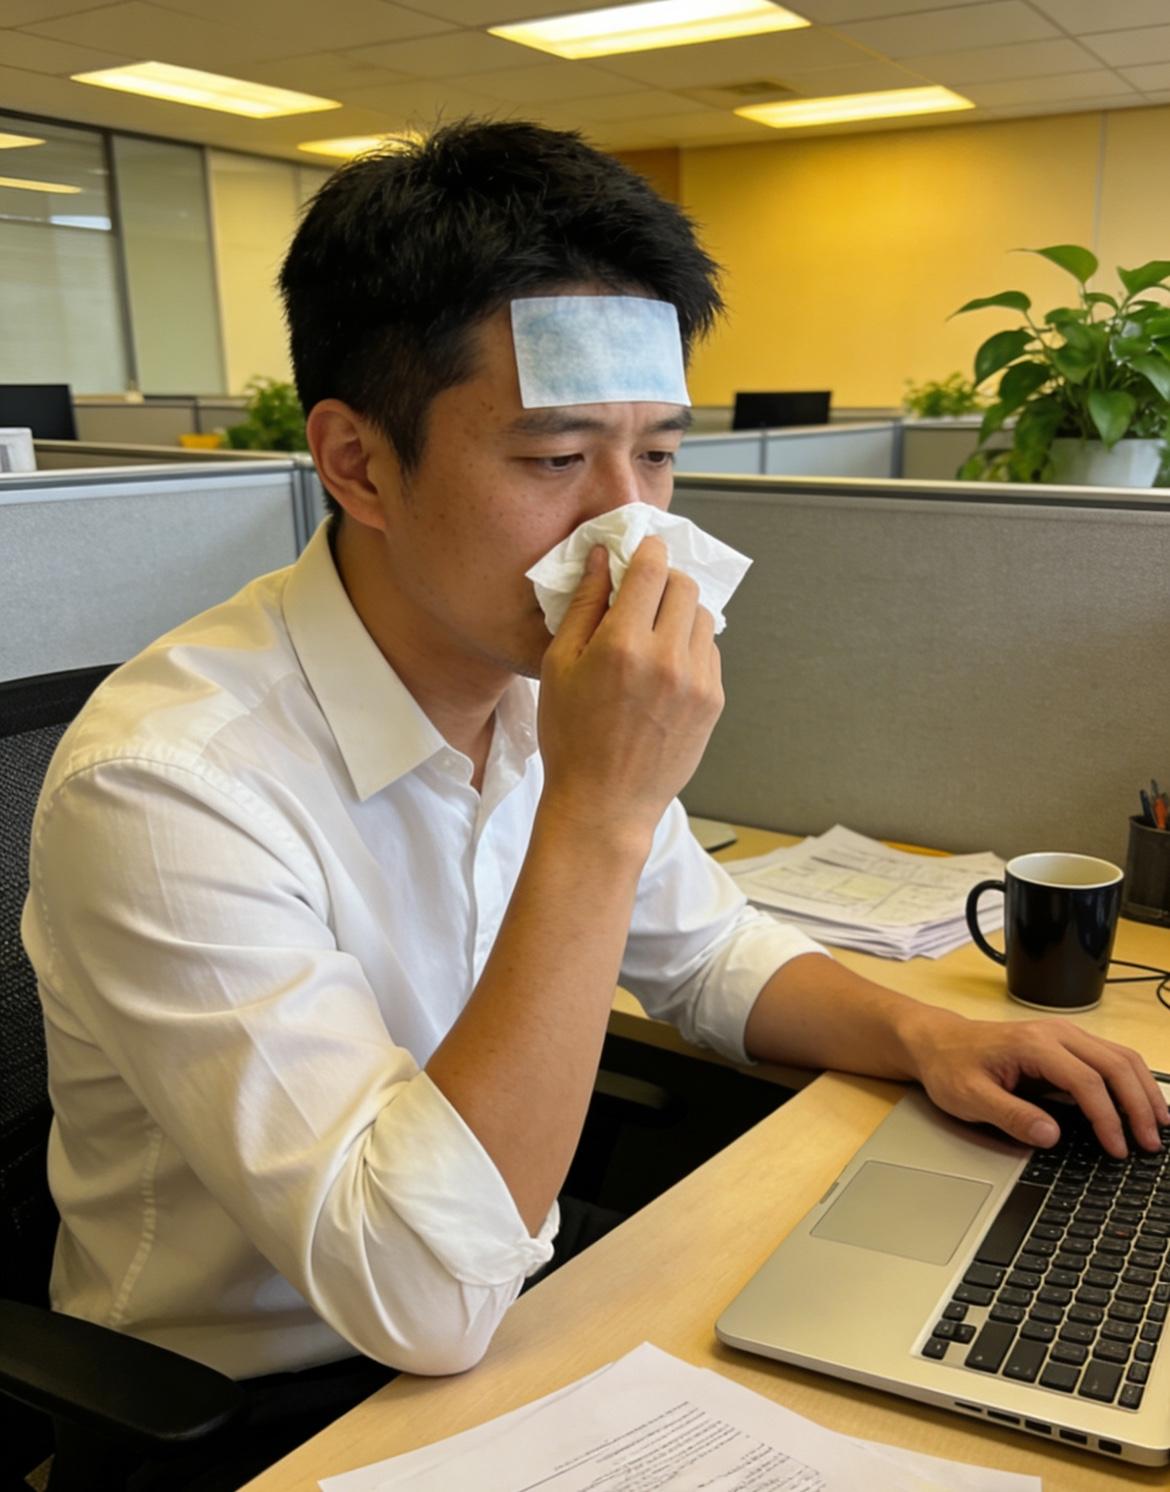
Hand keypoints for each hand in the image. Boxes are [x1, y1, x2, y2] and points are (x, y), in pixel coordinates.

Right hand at [538, 537, 722, 844]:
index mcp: (623, 644)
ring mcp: (697, 681)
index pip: (651, 569)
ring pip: (703, 617)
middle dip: (664, 580)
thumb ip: (583, 605)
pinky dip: (690, 647)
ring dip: (679, 614)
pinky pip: (710, 652)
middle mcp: (667, 658)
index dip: (647, 550)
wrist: (604, 804)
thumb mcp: (559, 666)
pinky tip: (663, 669)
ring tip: (652, 637)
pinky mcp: (713, 701)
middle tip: (641, 596)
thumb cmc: (570, 737)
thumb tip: (601, 557)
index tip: (641, 549)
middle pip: (684, 586)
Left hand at [906, 1011, 1169, 1157]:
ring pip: (1120, 1056)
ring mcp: (1064, 1034)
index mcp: (1032, 1045)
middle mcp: (1055, 1033)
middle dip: (1138, 1105)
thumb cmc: (951, 1067)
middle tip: (1150, 1143)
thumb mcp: (969, 1097)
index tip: (1118, 1149)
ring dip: (1143, 1091)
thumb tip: (1051, 1136)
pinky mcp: (1067, 1042)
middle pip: (1115, 1064)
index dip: (1107, 1118)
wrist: (938, 1042)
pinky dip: (1132, 1080)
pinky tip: (1142, 1103)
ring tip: (1159, 1126)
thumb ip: (1011, 1116)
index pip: (1085, 1081)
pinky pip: (1111, 1057)